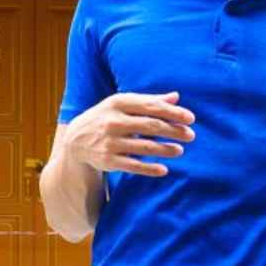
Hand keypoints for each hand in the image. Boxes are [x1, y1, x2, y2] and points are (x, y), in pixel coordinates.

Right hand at [62, 91, 194, 176]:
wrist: (75, 140)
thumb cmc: (106, 118)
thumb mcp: (122, 104)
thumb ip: (149, 101)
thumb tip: (176, 97)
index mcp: (118, 103)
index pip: (151, 106)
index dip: (173, 112)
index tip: (191, 118)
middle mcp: (113, 121)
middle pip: (151, 126)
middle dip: (173, 131)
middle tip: (191, 135)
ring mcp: (110, 142)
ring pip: (145, 147)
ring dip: (166, 149)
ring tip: (179, 150)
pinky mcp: (108, 160)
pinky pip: (134, 166)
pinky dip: (150, 168)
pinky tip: (164, 169)